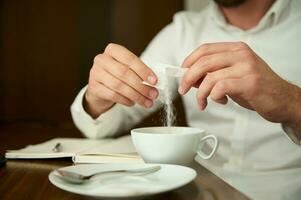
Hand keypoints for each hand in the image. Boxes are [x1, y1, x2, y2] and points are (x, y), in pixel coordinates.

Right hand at [84, 43, 158, 117]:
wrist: (100, 89)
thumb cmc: (118, 76)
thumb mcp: (128, 69)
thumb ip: (140, 73)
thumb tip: (154, 82)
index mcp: (113, 50)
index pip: (130, 59)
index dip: (143, 70)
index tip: (154, 81)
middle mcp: (102, 59)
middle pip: (124, 73)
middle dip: (141, 85)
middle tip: (153, 94)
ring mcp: (95, 73)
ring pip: (119, 86)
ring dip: (136, 95)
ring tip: (146, 102)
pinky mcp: (93, 87)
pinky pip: (113, 95)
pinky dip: (126, 100)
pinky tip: (133, 102)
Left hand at [179, 42, 300, 123]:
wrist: (282, 100)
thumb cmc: (254, 88)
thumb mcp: (232, 76)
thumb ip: (213, 73)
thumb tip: (190, 77)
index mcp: (236, 49)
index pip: (205, 48)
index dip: (189, 60)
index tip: (182, 72)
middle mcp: (241, 54)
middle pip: (203, 62)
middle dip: (188, 77)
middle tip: (183, 90)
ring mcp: (246, 67)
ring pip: (210, 77)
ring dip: (201, 93)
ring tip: (203, 102)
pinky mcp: (250, 82)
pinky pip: (220, 88)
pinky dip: (214, 97)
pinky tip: (222, 102)